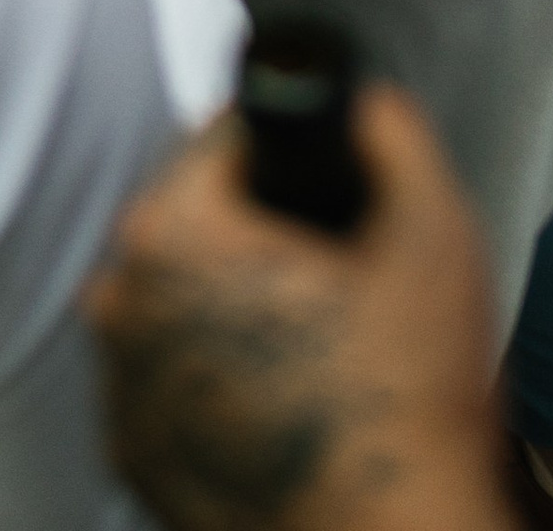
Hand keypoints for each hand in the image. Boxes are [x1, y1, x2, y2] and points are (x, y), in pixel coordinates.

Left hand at [90, 95, 512, 530]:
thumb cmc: (408, 404)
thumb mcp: (433, 229)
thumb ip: (389, 124)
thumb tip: (359, 100)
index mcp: (171, 231)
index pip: (223, 136)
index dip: (290, 153)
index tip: (333, 198)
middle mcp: (120, 300)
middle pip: (196, 215)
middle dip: (258, 227)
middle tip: (334, 274)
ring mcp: (118, 385)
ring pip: (179, 294)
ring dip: (232, 299)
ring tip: (316, 336)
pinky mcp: (132, 452)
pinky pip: (170, 372)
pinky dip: (213, 371)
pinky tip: (283, 390)